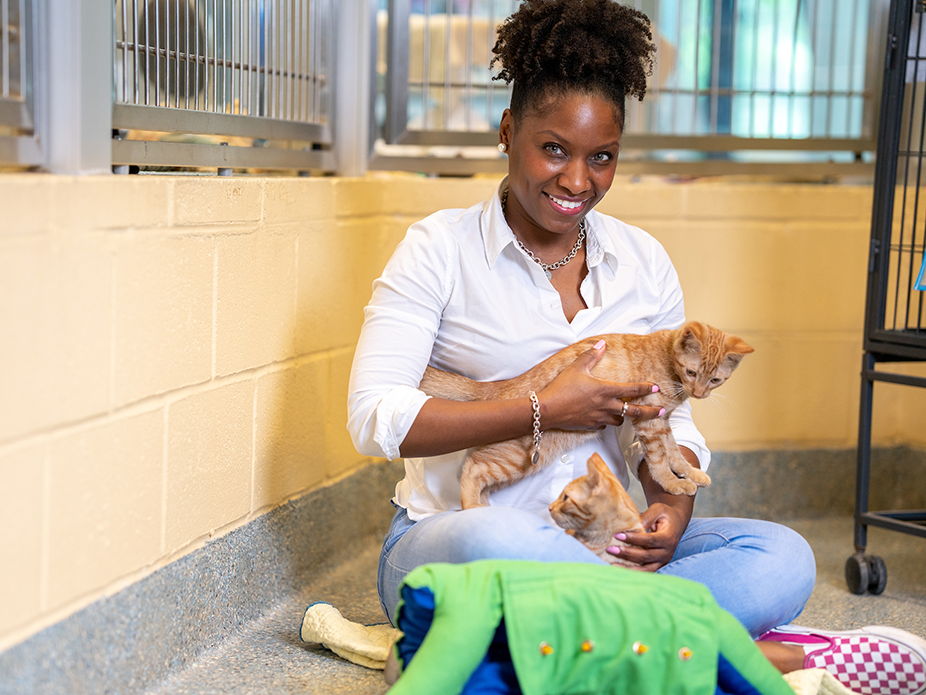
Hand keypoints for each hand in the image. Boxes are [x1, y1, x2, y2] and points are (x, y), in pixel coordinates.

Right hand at [538, 340, 664, 430]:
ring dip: (624, 416)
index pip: (633, 390)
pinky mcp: (590, 426)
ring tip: (626, 413)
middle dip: (650, 412)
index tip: (656, 387)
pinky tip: (603, 417)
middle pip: (635, 412)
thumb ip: (591, 355)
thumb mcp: (576, 367)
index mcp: (606, 390)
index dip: (646, 388)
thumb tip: (602, 344)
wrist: (547, 410)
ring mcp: (599, 418)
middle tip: (661, 411)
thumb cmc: (561, 388)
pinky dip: (606, 421)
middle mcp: (606, 406)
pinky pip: (604, 425)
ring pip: (620, 421)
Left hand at [606, 502, 687, 570]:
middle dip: (627, 553)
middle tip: (610, 549)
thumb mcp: (657, 510)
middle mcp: (666, 552)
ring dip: (628, 567)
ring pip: (645, 569)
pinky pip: (644, 572)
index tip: (618, 535)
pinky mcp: (657, 565)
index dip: (633, 539)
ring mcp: (662, 561)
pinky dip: (632, 572)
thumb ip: (646, 517)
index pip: (649, 540)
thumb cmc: (665, 515)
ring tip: (612, 563)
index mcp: (668, 537)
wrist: (676, 523)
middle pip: (646, 556)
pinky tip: (618, 568)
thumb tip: (631, 525)